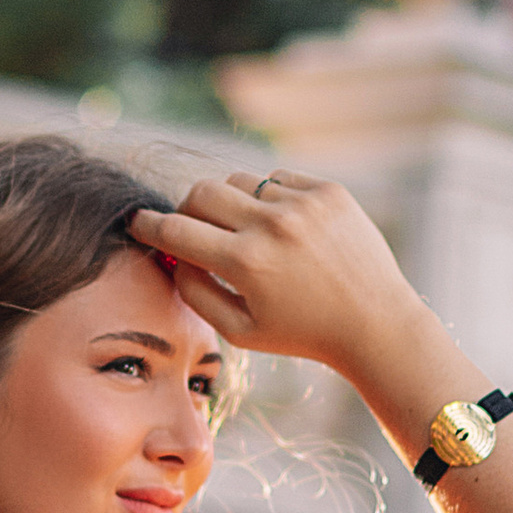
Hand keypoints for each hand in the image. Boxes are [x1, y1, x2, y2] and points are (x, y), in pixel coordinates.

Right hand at [127, 172, 419, 372]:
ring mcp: (303, 204)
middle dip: (187, 210)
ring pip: (239, 182)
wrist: (375, 322)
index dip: (148, 225)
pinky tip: (286, 229)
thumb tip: (173, 256)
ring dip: (232, 204)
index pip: (176, 230)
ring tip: (249, 234)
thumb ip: (195, 292)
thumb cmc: (302, 333)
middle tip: (194, 230)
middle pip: (200, 193)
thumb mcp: (239, 331)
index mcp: (246, 263)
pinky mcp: (328, 191)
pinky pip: (277, 179)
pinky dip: (270, 199)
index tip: (138, 222)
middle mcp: (272, 226)